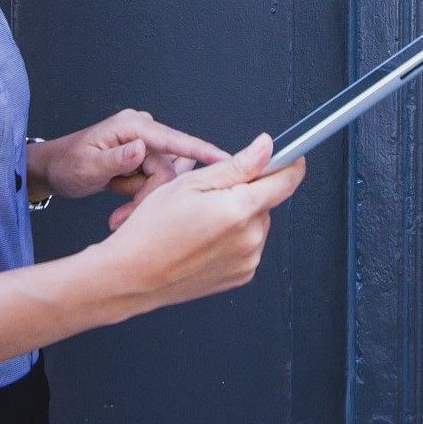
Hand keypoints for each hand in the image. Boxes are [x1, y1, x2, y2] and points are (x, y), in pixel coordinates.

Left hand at [27, 109, 226, 205]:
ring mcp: (145, 147)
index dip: (201, 150)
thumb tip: (140, 149)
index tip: (227, 160)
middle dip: (149, 198)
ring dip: (144, 202)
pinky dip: (141, 201)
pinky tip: (122, 211)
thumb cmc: (66, 165)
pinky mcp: (145, 161)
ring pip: (164, 181)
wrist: (53, 171)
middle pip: (168, 170)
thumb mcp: (87, 166)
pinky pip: (156, 184)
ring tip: (119, 217)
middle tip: (122, 219)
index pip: (174, 139)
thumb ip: (115, 159)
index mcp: (133, 126)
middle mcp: (143, 133)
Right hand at [94, 134, 305, 312]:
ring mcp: (248, 260)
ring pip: (256, 224)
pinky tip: (204, 240)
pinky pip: (248, 247)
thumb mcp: (190, 183)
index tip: (289, 157)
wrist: (133, 275)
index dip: (289, 163)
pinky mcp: (242, 276)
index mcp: (240, 210)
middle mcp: (250, 238)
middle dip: (246, 193)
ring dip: (239, 217)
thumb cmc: (152, 229)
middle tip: (209, 198)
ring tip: (201, 223)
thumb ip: (237, 165)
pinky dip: (233, 239)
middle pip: (266, 202)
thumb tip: (267, 147)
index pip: (286, 180)